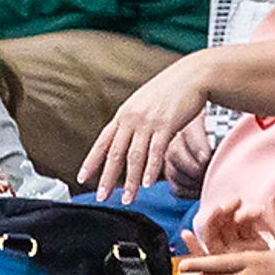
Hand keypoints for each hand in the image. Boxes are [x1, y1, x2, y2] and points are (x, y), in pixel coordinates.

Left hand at [81, 49, 225, 200]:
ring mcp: (148, 122)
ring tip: (127, 198)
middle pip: (115, 154)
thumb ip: (133, 120)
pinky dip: (150, 170)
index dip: (91, 162)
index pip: (102, 142)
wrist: (193, 75)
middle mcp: (132, 119)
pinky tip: (146, 183)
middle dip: (107, 178)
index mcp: (123, 114)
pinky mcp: (166, 125)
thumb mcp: (143, 102)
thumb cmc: (171, 89)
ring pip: (135, 157)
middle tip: (101, 197)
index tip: (82, 178)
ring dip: (130, 181)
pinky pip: (155, 152)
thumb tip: (124, 137)